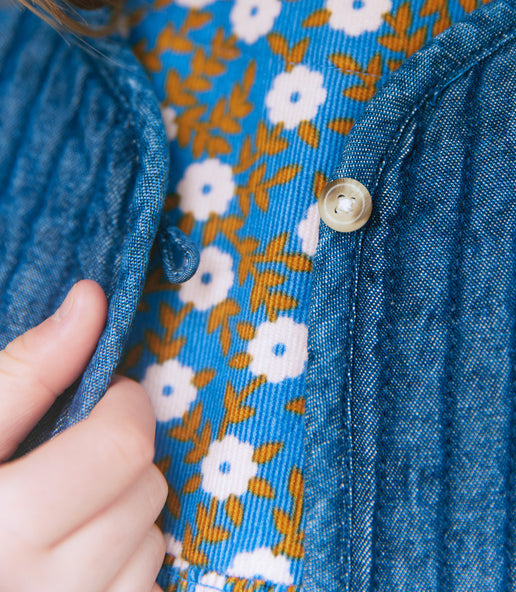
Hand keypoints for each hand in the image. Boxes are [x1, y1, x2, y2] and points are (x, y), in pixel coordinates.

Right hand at [0, 280, 167, 591]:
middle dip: (125, 456)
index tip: (103, 396)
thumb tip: (92, 300)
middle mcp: (39, 586)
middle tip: (77, 453)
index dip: (124, 404)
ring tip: (68, 510)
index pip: (121, 446)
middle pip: (144, 488)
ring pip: (151, 541)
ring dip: (128, 512)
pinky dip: (127, 565)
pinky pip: (145, 590)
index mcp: (4, 523)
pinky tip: (76, 557)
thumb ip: (26, 370)